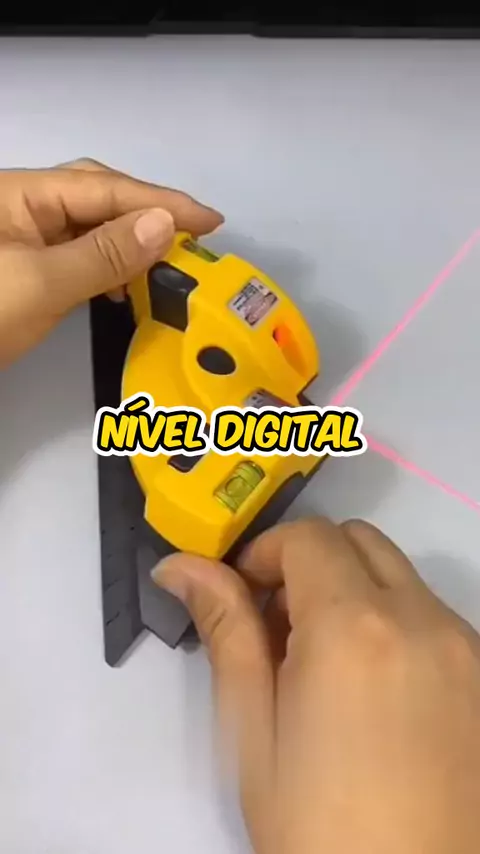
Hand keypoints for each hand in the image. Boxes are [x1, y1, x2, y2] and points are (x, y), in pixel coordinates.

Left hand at [0, 158, 222, 365]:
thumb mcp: (41, 285)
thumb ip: (102, 254)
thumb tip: (164, 225)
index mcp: (24, 195)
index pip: (105, 188)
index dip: (161, 202)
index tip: (211, 221)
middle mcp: (26, 208)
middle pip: (98, 198)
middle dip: (147, 214)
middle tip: (195, 239)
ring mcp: (24, 239)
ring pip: (90, 229)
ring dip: (130, 244)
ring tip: (168, 265)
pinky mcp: (25, 270)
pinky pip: (77, 257)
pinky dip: (108, 269)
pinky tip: (124, 287)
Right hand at [153, 517, 479, 853]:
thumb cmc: (321, 831)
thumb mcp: (255, 735)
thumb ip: (227, 633)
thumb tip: (184, 567)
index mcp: (355, 629)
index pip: (308, 536)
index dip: (264, 553)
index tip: (243, 594)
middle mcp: (423, 622)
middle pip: (359, 539)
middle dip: (310, 562)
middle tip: (279, 626)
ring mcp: (466, 648)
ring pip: (400, 575)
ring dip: (355, 591)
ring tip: (325, 667)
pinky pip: (433, 616)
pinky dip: (396, 623)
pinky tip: (375, 693)